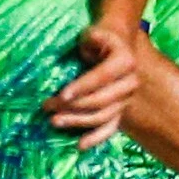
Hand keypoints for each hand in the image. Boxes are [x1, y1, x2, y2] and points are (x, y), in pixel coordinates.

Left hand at [45, 25, 138, 149]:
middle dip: (73, 106)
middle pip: (101, 100)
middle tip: (47, 107)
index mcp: (125, 61)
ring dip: (77, 121)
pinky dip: (96, 138)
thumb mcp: (94, 33)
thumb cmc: (99, 38)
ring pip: (102, 116)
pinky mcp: (120, 111)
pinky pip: (110, 128)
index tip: (61, 95)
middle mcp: (131, 82)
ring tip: (54, 121)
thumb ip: (91, 37)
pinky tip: (79, 145)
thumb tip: (88, 42)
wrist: (116, 46)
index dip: (82, 87)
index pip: (101, 77)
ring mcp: (127, 99)